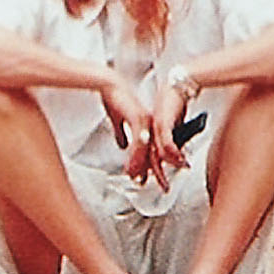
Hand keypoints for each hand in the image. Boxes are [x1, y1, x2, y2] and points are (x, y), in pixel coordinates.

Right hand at [104, 76, 184, 191]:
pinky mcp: (139, 120)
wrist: (110, 85)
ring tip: (140, 180)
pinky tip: (133, 166)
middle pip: (157, 153)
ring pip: (150, 150)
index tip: (150, 179)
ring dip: (146, 168)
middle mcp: (150, 126)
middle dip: (160, 172)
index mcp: (147, 126)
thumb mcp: (118, 120)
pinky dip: (137, 157)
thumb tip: (122, 145)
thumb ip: (122, 133)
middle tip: (164, 187)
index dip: (153, 166)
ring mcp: (146, 123)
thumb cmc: (114, 99)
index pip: (153, 150)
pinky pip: (140, 142)